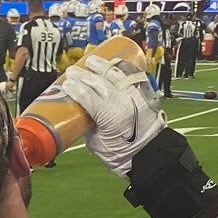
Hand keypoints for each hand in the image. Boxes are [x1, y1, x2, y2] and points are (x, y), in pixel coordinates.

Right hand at [59, 55, 165, 179]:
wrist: (151, 155)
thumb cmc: (125, 155)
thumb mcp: (96, 144)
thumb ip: (88, 126)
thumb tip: (80, 113)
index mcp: (108, 115)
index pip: (85, 94)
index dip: (72, 87)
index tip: (65, 84)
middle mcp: (122, 100)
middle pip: (97, 80)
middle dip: (82, 74)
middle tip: (72, 72)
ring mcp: (135, 94)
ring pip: (115, 71)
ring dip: (101, 65)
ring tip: (91, 61)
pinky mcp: (144, 93)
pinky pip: (132, 74)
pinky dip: (122, 67)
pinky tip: (114, 64)